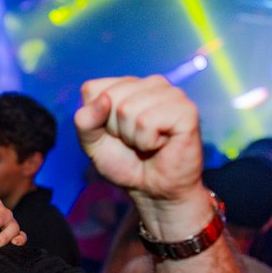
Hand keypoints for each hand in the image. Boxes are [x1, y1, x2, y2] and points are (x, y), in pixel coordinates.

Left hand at [75, 75, 207, 238]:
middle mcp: (151, 83)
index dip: (96, 119)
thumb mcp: (92, 143)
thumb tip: (104, 100)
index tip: (113, 133)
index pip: (92, 89)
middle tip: (132, 141)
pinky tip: (160, 144)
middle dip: (115, 128)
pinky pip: (147, 121)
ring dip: (132, 137)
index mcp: (128, 84)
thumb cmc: (125, 162)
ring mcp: (171, 94)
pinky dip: (147, 141)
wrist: (152, 189)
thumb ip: (85, 121)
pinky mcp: (186, 110)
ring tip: (146, 143)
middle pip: (110, 97)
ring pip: (127, 109)